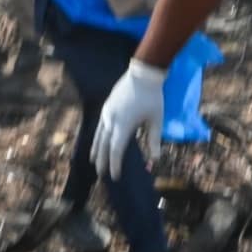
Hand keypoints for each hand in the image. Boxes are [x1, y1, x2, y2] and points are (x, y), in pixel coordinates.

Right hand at [92, 59, 167, 180]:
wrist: (143, 74)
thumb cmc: (153, 98)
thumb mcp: (156, 121)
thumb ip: (154, 142)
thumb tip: (155, 161)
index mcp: (124, 125)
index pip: (116, 150)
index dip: (115, 165)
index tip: (115, 177)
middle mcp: (112, 120)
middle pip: (104, 145)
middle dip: (102, 162)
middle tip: (102, 176)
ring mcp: (107, 112)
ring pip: (98, 136)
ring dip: (96, 150)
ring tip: (94, 162)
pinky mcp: (107, 107)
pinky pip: (100, 126)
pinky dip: (98, 137)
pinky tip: (98, 142)